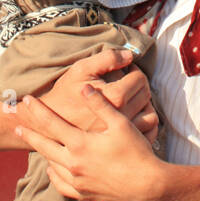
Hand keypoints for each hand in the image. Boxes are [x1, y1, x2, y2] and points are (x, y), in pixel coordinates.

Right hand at [14, 46, 158, 143]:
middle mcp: (122, 117)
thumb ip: (107, 58)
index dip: (134, 69)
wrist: (48, 125)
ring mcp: (122, 133)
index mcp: (114, 97)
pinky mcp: (120, 145)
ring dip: (145, 103)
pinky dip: (146, 122)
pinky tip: (136, 115)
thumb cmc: (65, 95)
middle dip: (140, 84)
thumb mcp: (81, 70)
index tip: (126, 69)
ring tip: (133, 98)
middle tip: (129, 81)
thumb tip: (130, 56)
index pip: (139, 78)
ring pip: (151, 114)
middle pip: (146, 95)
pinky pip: (147, 133)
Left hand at [16, 86, 165, 200]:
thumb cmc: (136, 152)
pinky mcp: (83, 194)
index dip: (38, 110)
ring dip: (42, 152)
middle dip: (30, 133)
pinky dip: (54, 174)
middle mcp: (73, 164)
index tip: (26, 100)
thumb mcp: (120, 124)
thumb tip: (84, 89)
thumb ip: (100, 105)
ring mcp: (77, 182)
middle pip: (44, 146)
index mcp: (80, 144)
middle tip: (17, 125)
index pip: (51, 123)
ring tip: (36, 143)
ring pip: (51, 165)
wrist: (148, 186)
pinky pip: (60, 184)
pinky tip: (53, 168)